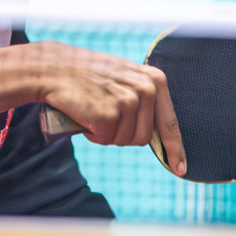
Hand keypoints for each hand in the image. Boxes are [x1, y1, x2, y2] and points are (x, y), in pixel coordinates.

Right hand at [24, 41, 186, 175]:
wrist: (55, 67)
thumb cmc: (89, 75)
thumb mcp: (125, 78)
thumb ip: (144, 98)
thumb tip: (156, 133)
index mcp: (155, 80)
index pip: (170, 123)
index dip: (175, 149)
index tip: (180, 168)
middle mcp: (146, 90)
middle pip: (144, 138)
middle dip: (123, 134)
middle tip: (104, 115)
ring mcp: (128, 102)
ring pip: (124, 140)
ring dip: (107, 133)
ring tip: (94, 110)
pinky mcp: (108, 115)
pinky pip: (105, 139)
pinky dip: (93, 134)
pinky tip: (85, 114)